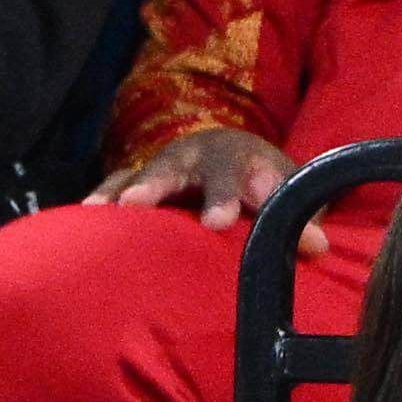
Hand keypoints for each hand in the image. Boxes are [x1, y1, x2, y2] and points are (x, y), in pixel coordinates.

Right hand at [100, 127, 292, 225]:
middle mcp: (198, 155)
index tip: (220, 223)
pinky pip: (116, 187)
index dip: (229, 196)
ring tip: (107, 210)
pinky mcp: (140, 182)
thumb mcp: (290, 194)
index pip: (238, 175)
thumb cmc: (268, 185)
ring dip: (127, 191)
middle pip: (182, 168)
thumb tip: (317, 246)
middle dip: (166, 186)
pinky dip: (102, 198)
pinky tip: (85, 217)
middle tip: (150, 206)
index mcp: (239, 157)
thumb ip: (304, 219)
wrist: (237, 156)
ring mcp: (166, 166)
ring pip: (144, 174)